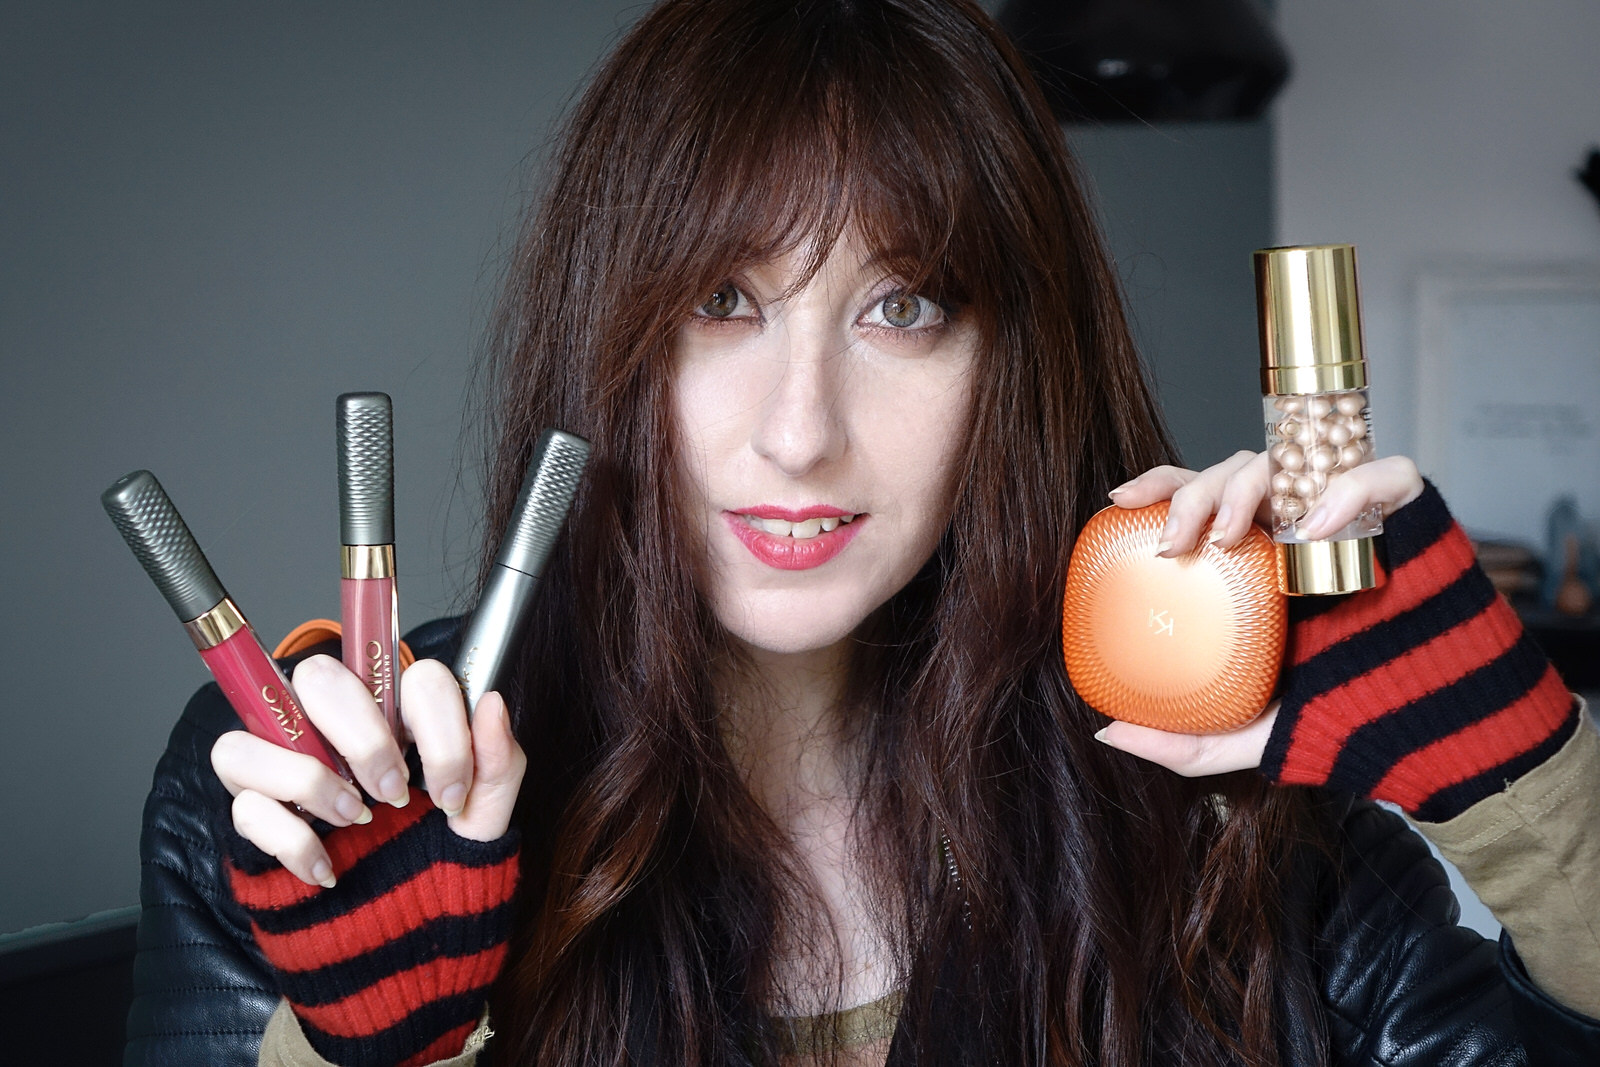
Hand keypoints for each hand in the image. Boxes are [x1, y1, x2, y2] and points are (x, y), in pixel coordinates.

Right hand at [210, 656, 525, 885]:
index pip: (410, 675)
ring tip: (356, 822)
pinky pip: (244, 809)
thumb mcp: (483, 816)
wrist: (408, 934)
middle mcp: (332, 727)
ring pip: (254, 736)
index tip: (450, 791)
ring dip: (311, 780)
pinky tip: (328, 868)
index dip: (437, 728)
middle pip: (318, 677)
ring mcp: (284, 769)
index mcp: (397, 714)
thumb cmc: (439, 857)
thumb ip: (497, 761)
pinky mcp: (254, 817)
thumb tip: (493, 702)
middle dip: (363, 737)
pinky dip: (291, 841)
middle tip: (395, 794)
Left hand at [1091, 450, 1424, 776]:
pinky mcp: (1410, 518)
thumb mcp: (1245, 734)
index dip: (1162, 482)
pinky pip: (1384, 474)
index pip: (1203, 494)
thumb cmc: (1338, 717)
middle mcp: (1297, 528)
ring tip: (1229, 535)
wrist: (1429, 735)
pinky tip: (1313, 526)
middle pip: (1237, 469)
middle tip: (1175, 541)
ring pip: (1294, 460)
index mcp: (1257, 557)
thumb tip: (1108, 731)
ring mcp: (1351, 518)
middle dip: (1195, 490)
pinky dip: (1348, 488)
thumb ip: (1181, 741)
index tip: (1119, 501)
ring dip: (1249, 486)